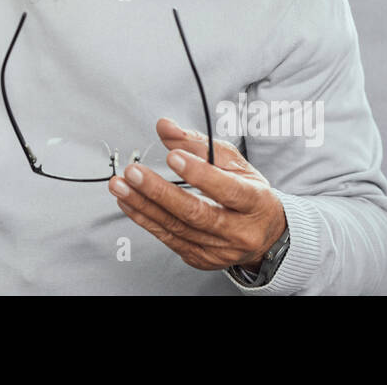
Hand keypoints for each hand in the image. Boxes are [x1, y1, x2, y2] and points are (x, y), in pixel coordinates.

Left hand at [109, 118, 286, 273]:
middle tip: (134, 173)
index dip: (199, 174)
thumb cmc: (248, 193)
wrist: (264, 236)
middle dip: (160, 192)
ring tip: (121, 186)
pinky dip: (144, 219)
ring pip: (176, 228)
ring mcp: (219, 250)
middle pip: (196, 214)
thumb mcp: (233, 162)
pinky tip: (128, 202)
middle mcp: (238, 231)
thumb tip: (165, 127)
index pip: (228, 190)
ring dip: (143, 205)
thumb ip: (198, 143)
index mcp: (254, 202)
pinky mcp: (200, 258)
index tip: (173, 156)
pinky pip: (168, 238)